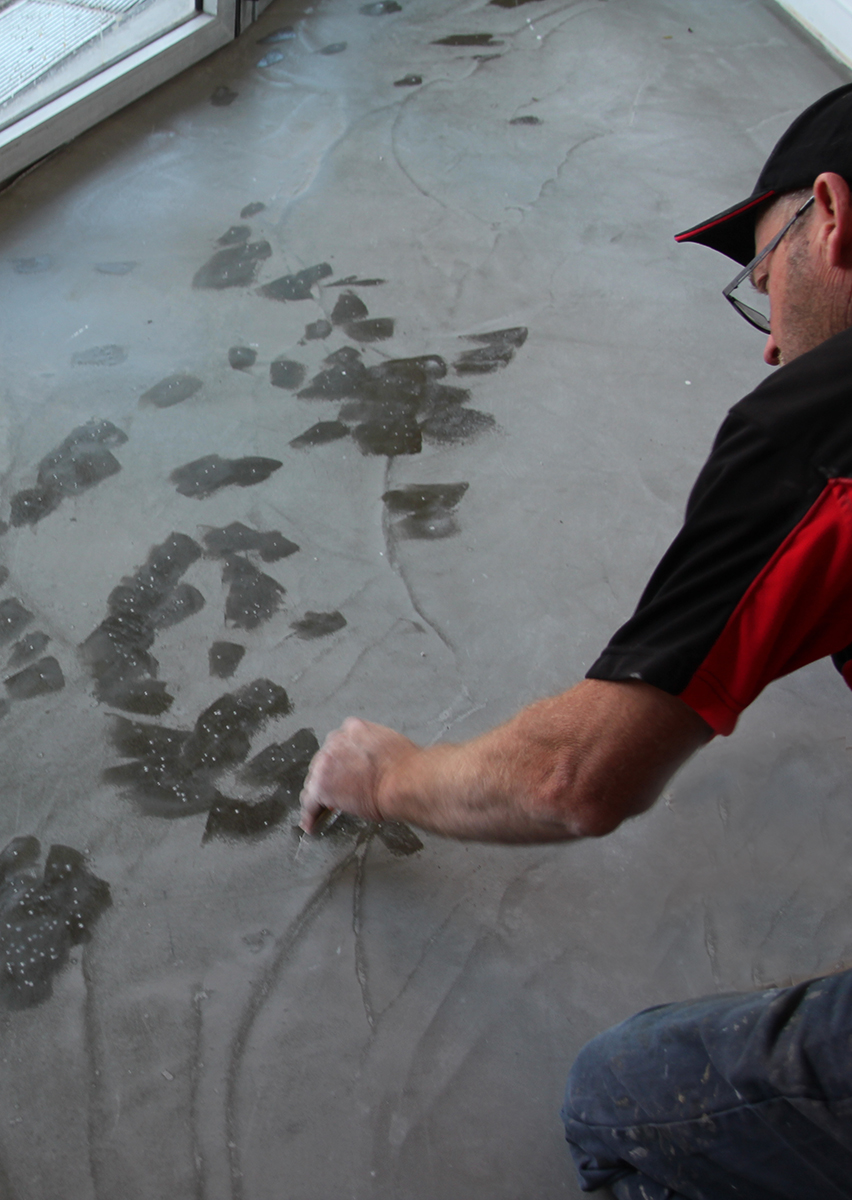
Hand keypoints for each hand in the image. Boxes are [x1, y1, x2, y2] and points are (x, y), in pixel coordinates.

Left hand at [299, 717, 417, 833]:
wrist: (405, 782)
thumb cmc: (406, 767)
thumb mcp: (388, 744)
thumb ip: (371, 749)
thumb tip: (370, 764)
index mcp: (353, 728)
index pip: (338, 744)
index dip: (340, 761)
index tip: (343, 771)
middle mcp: (335, 742)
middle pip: (323, 762)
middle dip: (329, 776)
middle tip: (337, 791)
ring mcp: (325, 764)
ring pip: (314, 781)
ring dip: (319, 794)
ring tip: (322, 810)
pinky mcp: (321, 787)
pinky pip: (310, 803)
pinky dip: (310, 815)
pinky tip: (312, 824)